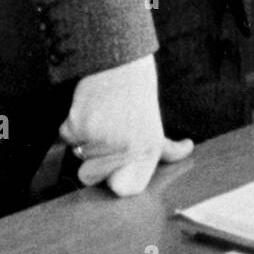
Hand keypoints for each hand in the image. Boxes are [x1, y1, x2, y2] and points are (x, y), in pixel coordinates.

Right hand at [59, 54, 192, 195]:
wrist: (119, 64)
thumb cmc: (139, 95)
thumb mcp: (155, 124)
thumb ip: (167, 147)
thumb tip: (186, 149)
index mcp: (148, 151)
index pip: (126, 189)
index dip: (118, 182)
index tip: (118, 170)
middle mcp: (126, 149)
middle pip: (93, 177)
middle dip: (96, 161)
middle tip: (108, 134)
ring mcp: (100, 140)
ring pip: (80, 157)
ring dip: (86, 142)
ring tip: (102, 118)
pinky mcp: (76, 128)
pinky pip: (67, 139)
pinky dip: (73, 127)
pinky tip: (90, 110)